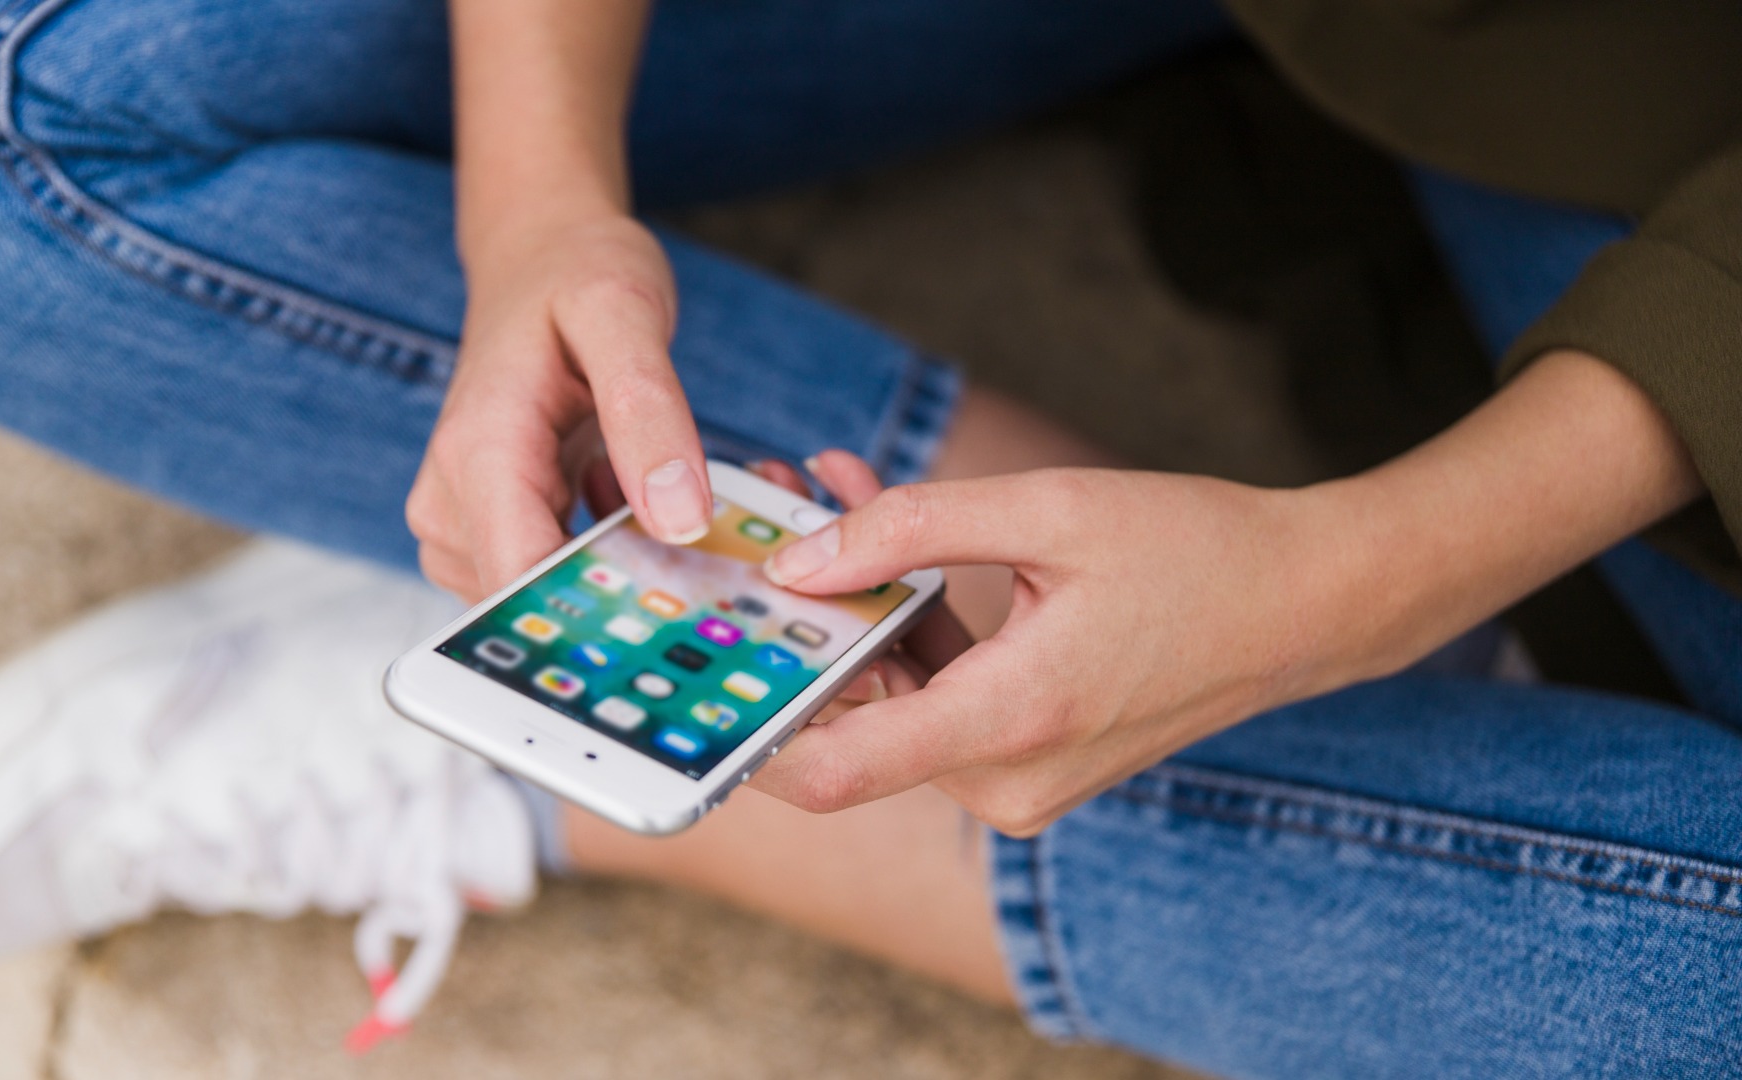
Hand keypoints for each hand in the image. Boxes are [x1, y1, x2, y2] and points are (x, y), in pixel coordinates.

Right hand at [407, 215, 711, 598]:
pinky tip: (644, 510)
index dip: (602, 612)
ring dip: (621, 575)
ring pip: (548, 602)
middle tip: (706, 550)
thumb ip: (650, 412)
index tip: (683, 607)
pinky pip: (551, 580)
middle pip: (537, 605)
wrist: (537, 257)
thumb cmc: (576, 274)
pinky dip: (608, 558)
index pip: (523, 582)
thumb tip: (679, 520)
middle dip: (624, 593)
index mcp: (480, 453)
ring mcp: (462, 523)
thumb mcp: (626, 314)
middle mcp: (452, 502)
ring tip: (670, 509)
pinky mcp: (488, 530)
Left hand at [747, 455, 1339, 836]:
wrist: (1304, 604)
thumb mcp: (1049, 511)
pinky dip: (909, 622)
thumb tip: (799, 559)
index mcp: (1010, 722)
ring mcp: (1018, 778)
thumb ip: (913, 528)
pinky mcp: (1029, 758)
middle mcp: (1006, 776)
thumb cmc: (1194, 551)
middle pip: (853, 718)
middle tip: (772, 508)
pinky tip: (887, 532)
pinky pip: (939, 695)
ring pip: (893, 699)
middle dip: (803, 616)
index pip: (833, 770)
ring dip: (856, 603)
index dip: (751, 726)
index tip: (705, 657)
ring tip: (829, 489)